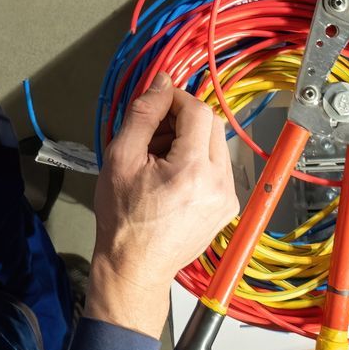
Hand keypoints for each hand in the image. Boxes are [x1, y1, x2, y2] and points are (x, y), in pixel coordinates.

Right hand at [88, 74, 238, 338]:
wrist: (135, 266)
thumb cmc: (123, 216)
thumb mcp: (121, 158)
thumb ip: (143, 115)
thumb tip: (161, 83)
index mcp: (194, 169)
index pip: (197, 110)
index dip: (175, 98)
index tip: (154, 105)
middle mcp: (220, 182)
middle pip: (211, 124)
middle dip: (182, 119)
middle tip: (152, 134)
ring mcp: (228, 197)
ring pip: (216, 144)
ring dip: (190, 139)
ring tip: (159, 159)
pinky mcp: (227, 207)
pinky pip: (218, 167)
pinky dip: (197, 160)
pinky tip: (171, 176)